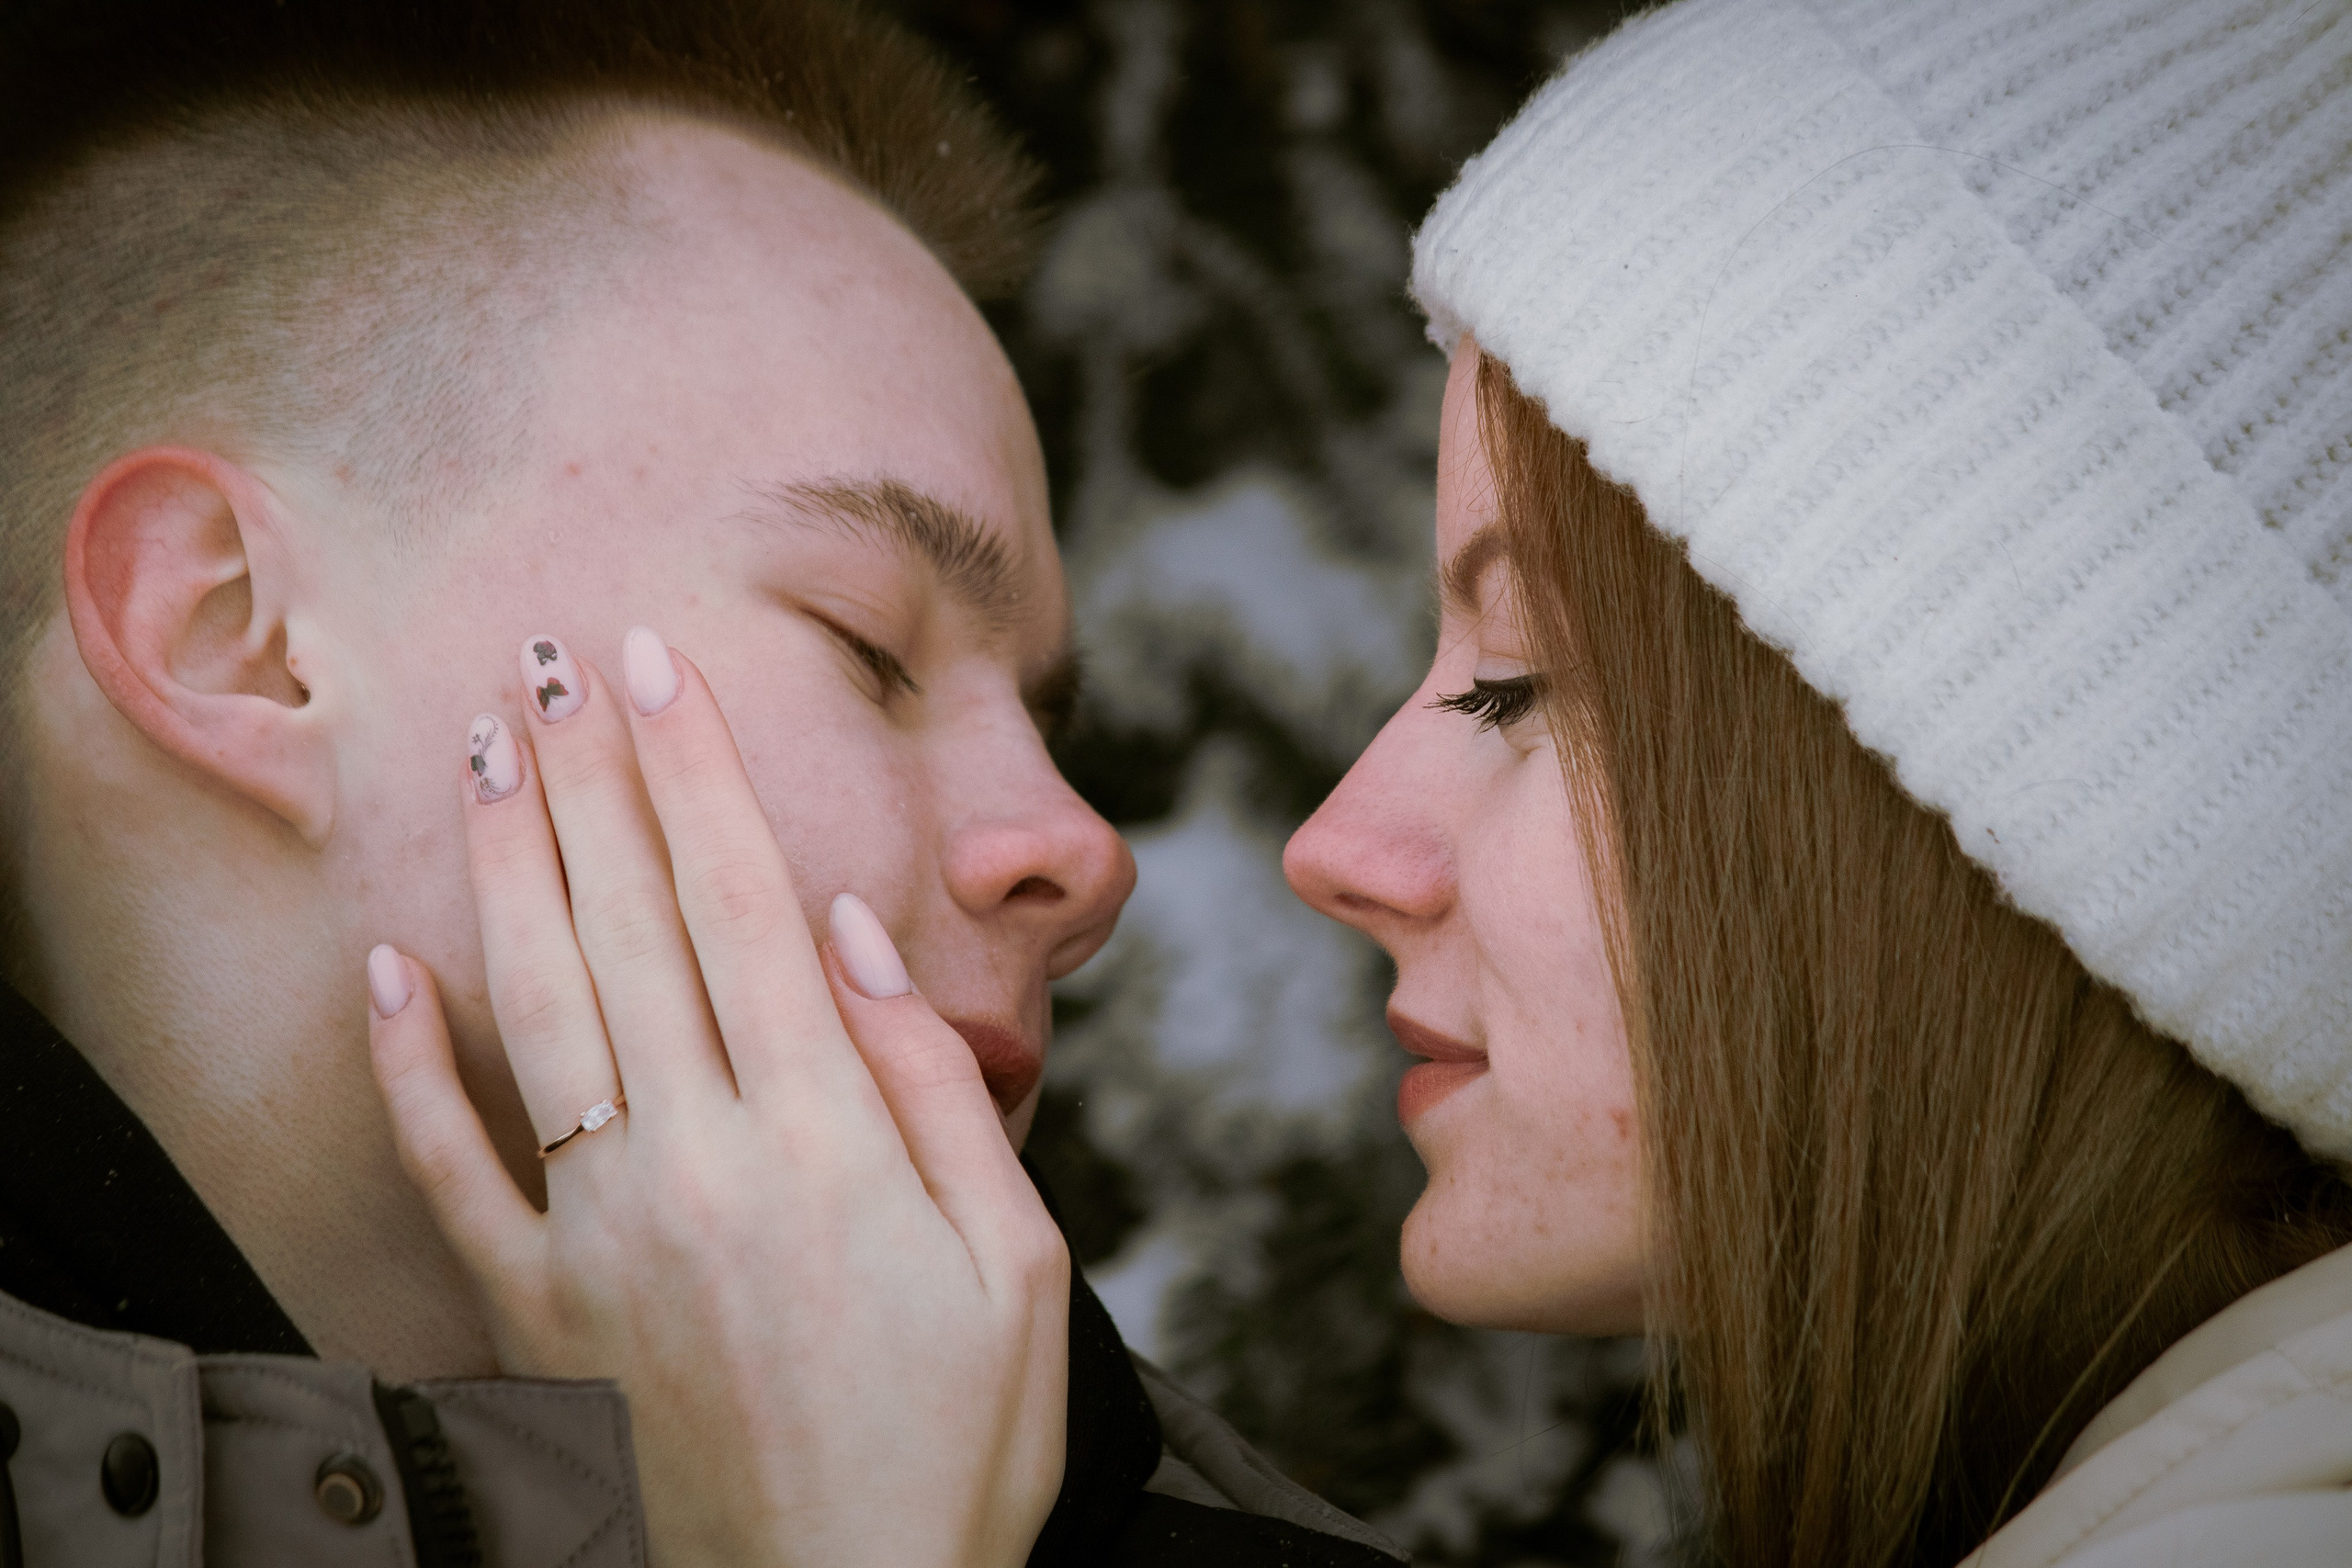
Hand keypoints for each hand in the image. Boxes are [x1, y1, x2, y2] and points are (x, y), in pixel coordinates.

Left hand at [364, 627, 1067, 1567]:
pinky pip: (454, 1171)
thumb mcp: (1015, 1264)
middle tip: (557, 659)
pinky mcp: (538, 1313)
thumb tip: (846, 943)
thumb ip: (933, 1092)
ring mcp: (602, 1235)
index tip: (661, 670)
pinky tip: (389, 967)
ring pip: (539, 1009)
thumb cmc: (957, 1444)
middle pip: (632, 925)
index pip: (743, 906)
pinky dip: (411, 1068)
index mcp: (826, 1138)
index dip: (698, 776)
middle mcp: (699, 1161)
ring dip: (507, 868)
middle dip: (593, 778)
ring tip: (482, 752)